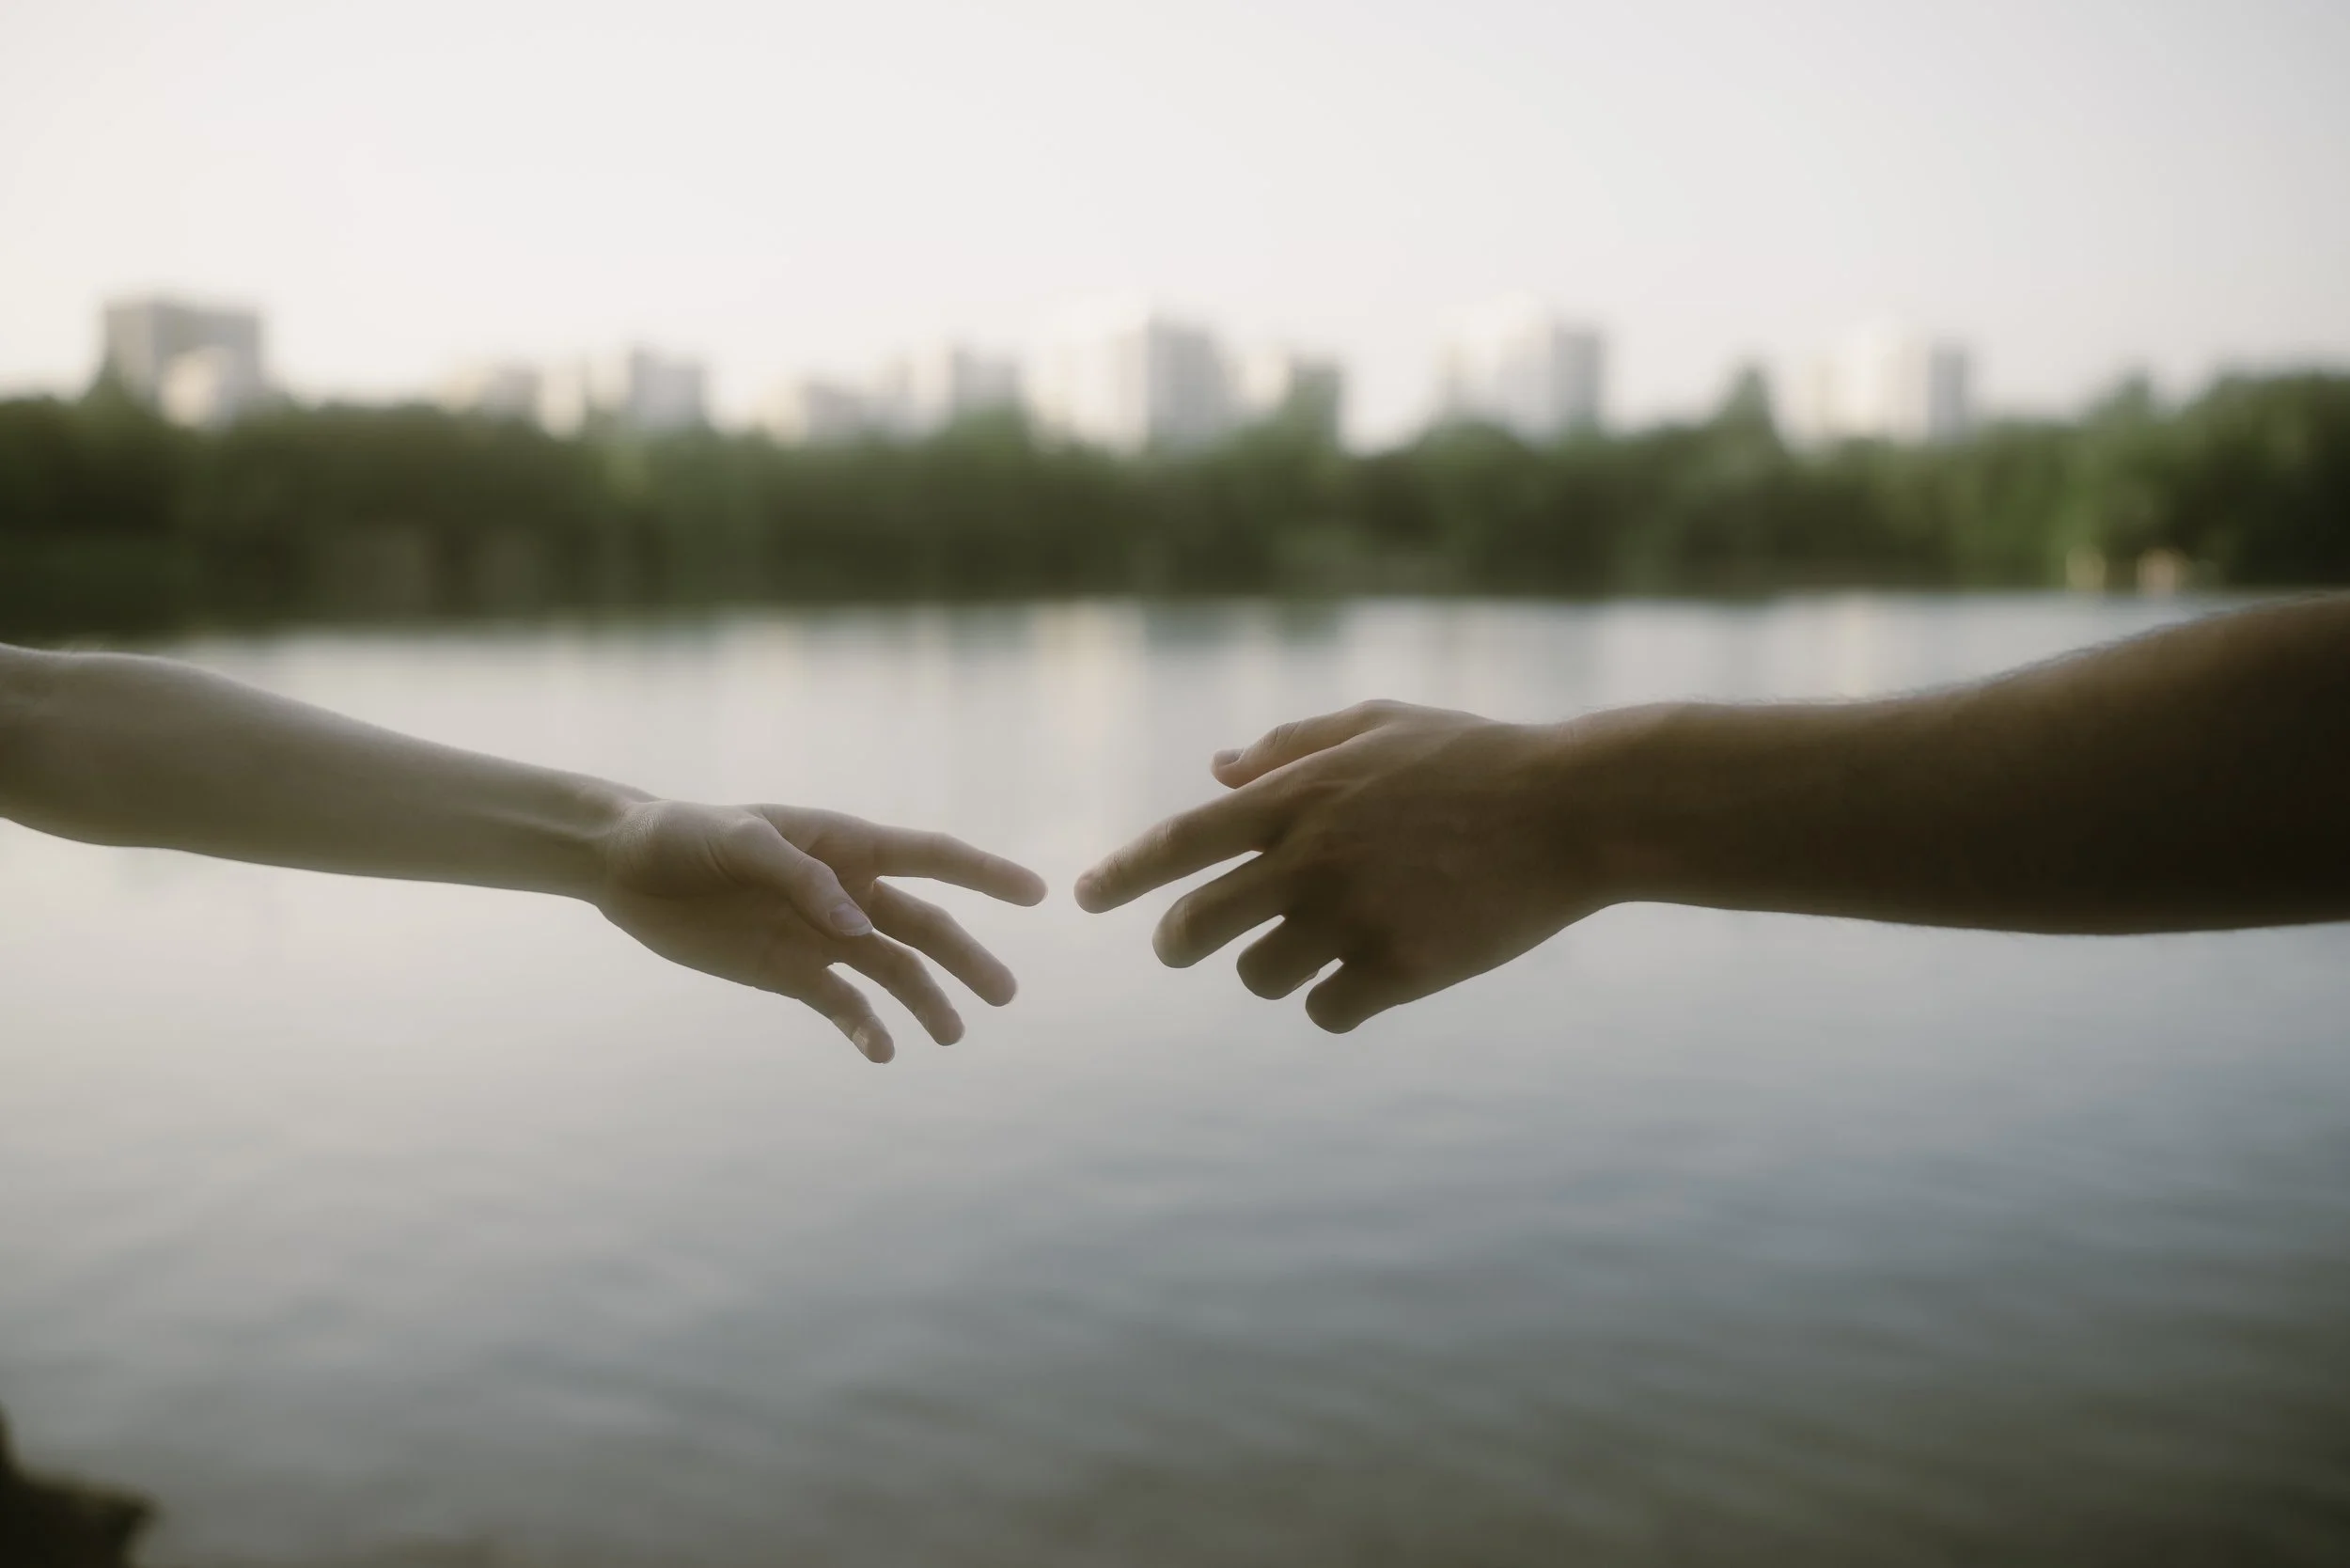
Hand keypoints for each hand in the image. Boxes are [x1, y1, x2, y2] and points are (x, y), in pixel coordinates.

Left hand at [596, 800, 1045, 1061]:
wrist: (626, 869)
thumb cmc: (686, 834)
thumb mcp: (740, 840)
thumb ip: (802, 878)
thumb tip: (856, 926)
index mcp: (846, 844)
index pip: (932, 857)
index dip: (985, 874)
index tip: (1037, 893)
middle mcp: (847, 892)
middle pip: (925, 928)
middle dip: (968, 959)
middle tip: (1006, 995)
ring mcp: (823, 935)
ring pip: (893, 972)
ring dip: (926, 1002)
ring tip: (953, 1036)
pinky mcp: (791, 972)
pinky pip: (842, 1005)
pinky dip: (866, 1028)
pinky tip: (884, 1051)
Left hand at [1076, 700, 1624, 1031]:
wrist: (1575, 811)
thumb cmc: (1475, 758)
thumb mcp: (1378, 724)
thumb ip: (1290, 745)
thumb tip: (1217, 768)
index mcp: (1298, 796)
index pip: (1179, 843)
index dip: (1123, 874)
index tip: (1083, 898)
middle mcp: (1311, 859)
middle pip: (1194, 926)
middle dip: (1176, 940)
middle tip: (1183, 942)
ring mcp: (1354, 918)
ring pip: (1259, 976)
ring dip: (1271, 968)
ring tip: (1313, 947)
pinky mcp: (1401, 969)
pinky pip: (1327, 1011)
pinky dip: (1334, 1002)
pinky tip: (1367, 978)